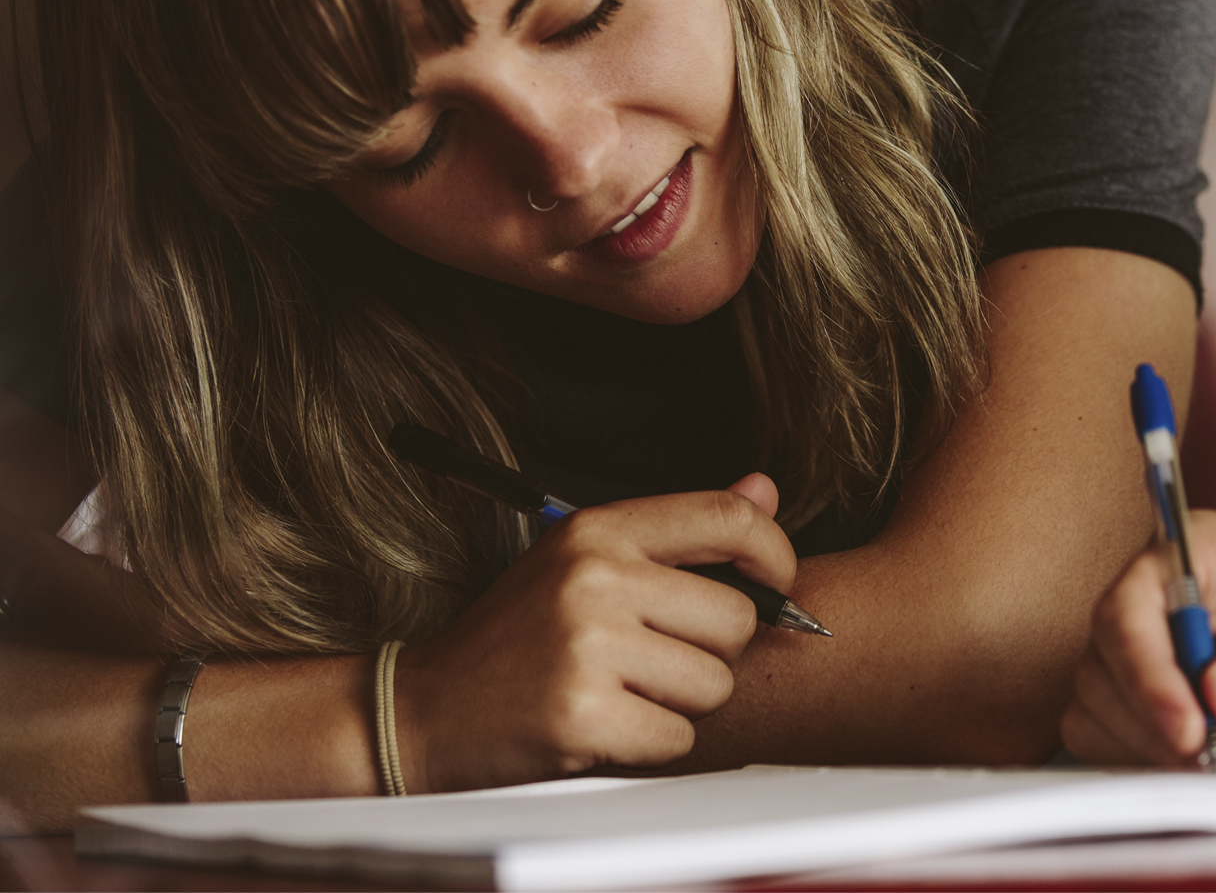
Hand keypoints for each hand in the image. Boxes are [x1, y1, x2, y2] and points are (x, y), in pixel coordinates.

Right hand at [395, 473, 795, 792]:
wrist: (423, 709)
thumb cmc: (514, 636)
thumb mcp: (582, 560)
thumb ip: (677, 530)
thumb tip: (764, 490)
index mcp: (597, 530)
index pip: (727, 519)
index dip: (773, 553)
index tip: (774, 582)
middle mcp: (595, 578)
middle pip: (735, 617)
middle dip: (711, 650)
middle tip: (655, 659)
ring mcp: (588, 646)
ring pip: (714, 683)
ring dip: (681, 702)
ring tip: (623, 691)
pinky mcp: (584, 714)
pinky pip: (679, 737)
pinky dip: (652, 744)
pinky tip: (606, 726)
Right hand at [1062, 510, 1215, 772]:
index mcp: (1203, 554)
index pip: (1132, 604)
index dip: (1145, 668)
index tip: (1189, 726)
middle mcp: (1167, 605)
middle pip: (1105, 664)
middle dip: (1155, 722)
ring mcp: (1162, 662)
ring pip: (1104, 711)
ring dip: (1159, 752)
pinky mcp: (1169, 712)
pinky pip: (1124, 747)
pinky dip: (1162, 770)